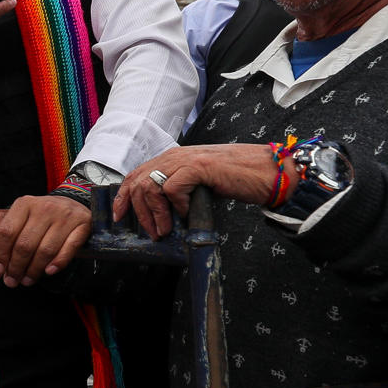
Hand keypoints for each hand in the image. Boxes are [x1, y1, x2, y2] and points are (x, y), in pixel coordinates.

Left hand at [0, 196, 91, 285]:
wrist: (72, 202)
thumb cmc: (42, 216)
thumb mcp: (24, 218)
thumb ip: (11, 237)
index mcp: (24, 204)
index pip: (6, 232)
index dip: (1, 255)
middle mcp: (44, 207)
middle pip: (25, 244)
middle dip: (16, 268)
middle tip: (12, 281)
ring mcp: (65, 215)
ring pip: (45, 250)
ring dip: (34, 270)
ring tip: (27, 280)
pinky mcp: (83, 224)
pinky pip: (68, 249)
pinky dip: (57, 263)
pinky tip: (48, 272)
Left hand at [114, 145, 278, 238]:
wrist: (267, 173)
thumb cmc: (237, 180)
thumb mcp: (200, 184)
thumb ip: (180, 190)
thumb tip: (160, 213)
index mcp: (174, 158)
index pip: (137, 173)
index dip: (123, 195)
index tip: (119, 215)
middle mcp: (176, 156)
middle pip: (138, 181)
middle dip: (138, 211)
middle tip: (151, 232)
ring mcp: (187, 159)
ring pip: (150, 186)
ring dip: (155, 213)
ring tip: (165, 230)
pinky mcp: (199, 167)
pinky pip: (172, 188)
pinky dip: (176, 205)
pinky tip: (188, 213)